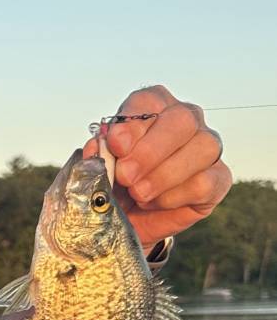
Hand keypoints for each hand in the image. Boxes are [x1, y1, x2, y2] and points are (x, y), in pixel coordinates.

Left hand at [83, 85, 232, 248]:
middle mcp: (186, 119)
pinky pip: (205, 182)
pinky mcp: (219, 178)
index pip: (149, 101)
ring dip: (164, 176)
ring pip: (202, 148)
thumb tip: (100, 145)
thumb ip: (99, 154)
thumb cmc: (116, 183)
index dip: (132, 123)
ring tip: (139, 194)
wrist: (130, 218)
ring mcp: (207, 147)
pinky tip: (155, 203)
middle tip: (126, 176)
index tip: (115, 147)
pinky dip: (174, 196)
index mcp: (154, 106)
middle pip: (182, 119)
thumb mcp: (101, 168)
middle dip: (151, 151)